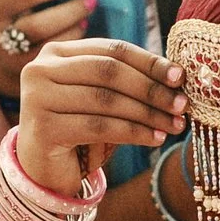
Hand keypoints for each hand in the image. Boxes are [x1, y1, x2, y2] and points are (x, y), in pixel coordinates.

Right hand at [16, 38, 186, 197]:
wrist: (43, 171)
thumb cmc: (78, 130)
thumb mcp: (101, 98)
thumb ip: (126, 81)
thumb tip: (177, 75)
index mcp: (56, 52)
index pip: (112, 49)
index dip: (149, 62)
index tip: (180, 77)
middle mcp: (40, 69)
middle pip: (109, 71)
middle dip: (151, 88)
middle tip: (182, 104)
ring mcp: (37, 98)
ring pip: (106, 100)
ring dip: (147, 113)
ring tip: (174, 125)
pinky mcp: (43, 128)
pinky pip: (99, 127)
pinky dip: (133, 132)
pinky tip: (154, 138)